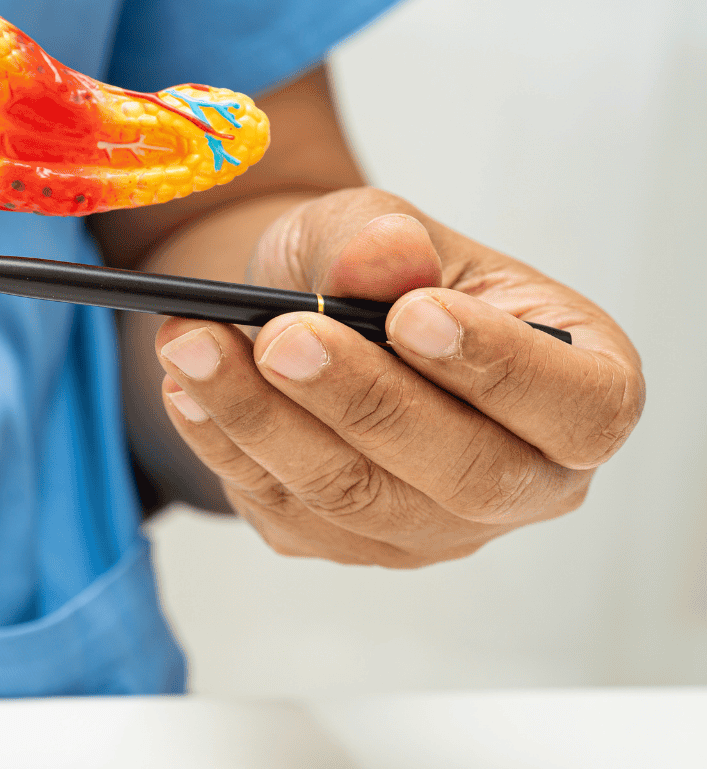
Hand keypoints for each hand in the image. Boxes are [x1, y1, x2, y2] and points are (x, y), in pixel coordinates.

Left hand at [153, 187, 642, 565]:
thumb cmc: (370, 271)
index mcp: (582, 386)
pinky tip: (185, 388)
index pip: (580, 407)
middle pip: (465, 473)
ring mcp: (435, 528)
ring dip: (263, 420)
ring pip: (357, 499)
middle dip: (362, 400)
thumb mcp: (374, 223)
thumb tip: (383, 258)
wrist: (300, 310)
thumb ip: (379, 238)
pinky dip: (226, 444)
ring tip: (193, 344)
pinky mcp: (346, 545)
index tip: (413, 314)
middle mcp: (525, 479)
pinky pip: (287, 510)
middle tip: (281, 337)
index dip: (503, 368)